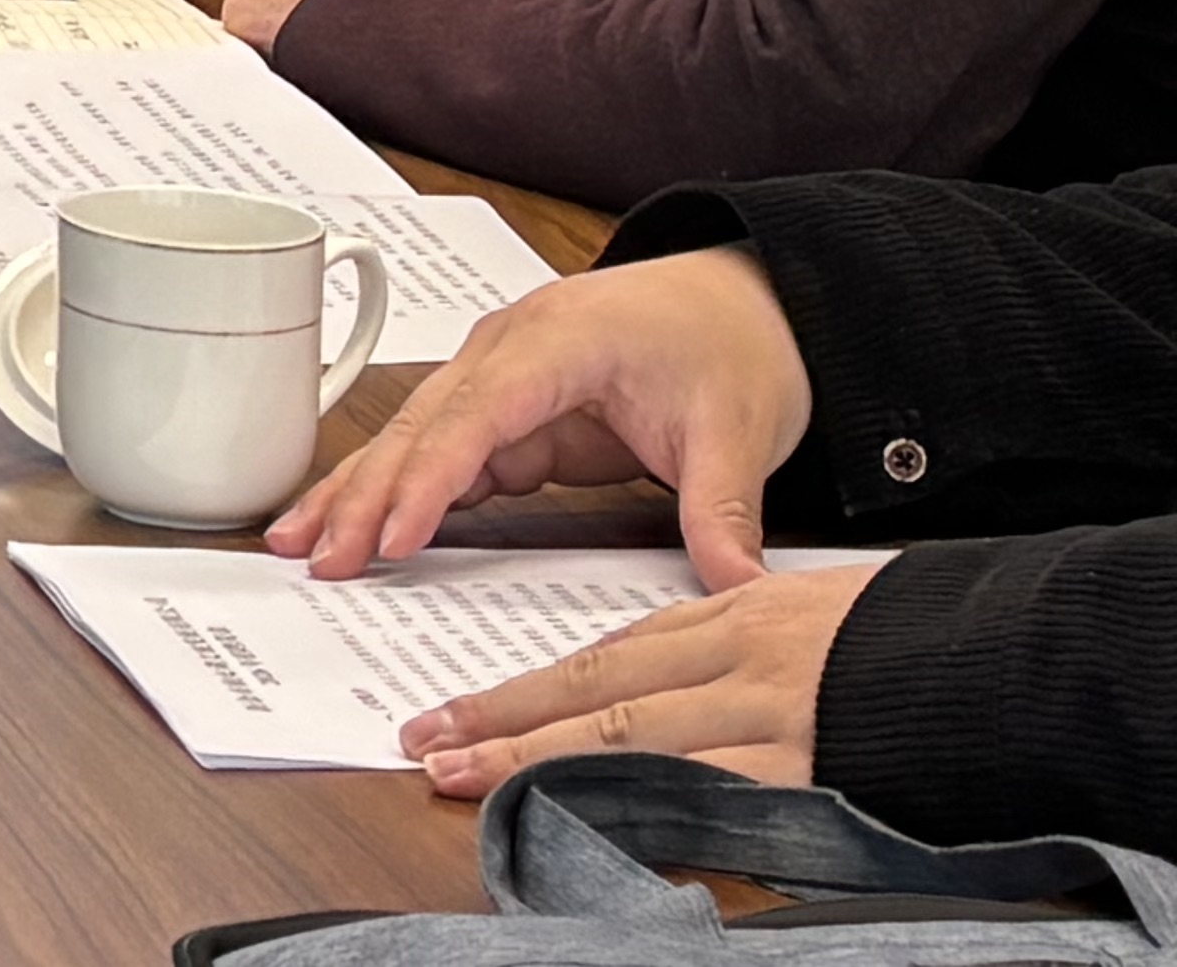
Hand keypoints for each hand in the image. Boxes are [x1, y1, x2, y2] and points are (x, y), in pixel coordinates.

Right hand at [271, 247, 814, 582]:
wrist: (744, 300)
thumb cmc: (730, 341)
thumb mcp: (738, 431)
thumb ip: (724, 513)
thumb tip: (739, 587)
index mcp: (559, 340)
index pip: (477, 415)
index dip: (430, 479)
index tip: (395, 537)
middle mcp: (511, 349)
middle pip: (423, 424)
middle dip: (365, 491)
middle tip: (320, 553)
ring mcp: (502, 376)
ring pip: (416, 437)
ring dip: (361, 489)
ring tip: (303, 540)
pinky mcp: (511, 409)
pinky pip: (444, 452)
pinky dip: (400, 490)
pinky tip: (363, 526)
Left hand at [389, 559, 881, 797]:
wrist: (1003, 656)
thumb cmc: (913, 638)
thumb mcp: (810, 616)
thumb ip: (734, 648)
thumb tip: (668, 685)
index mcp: (733, 620)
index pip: (607, 655)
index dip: (526, 686)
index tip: (458, 709)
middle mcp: (734, 662)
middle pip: (595, 692)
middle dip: (500, 718)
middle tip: (423, 741)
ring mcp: (766, 716)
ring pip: (627, 738)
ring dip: (536, 758)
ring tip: (463, 776)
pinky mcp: (804, 767)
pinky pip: (703, 786)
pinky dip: (635, 799)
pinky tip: (580, 811)